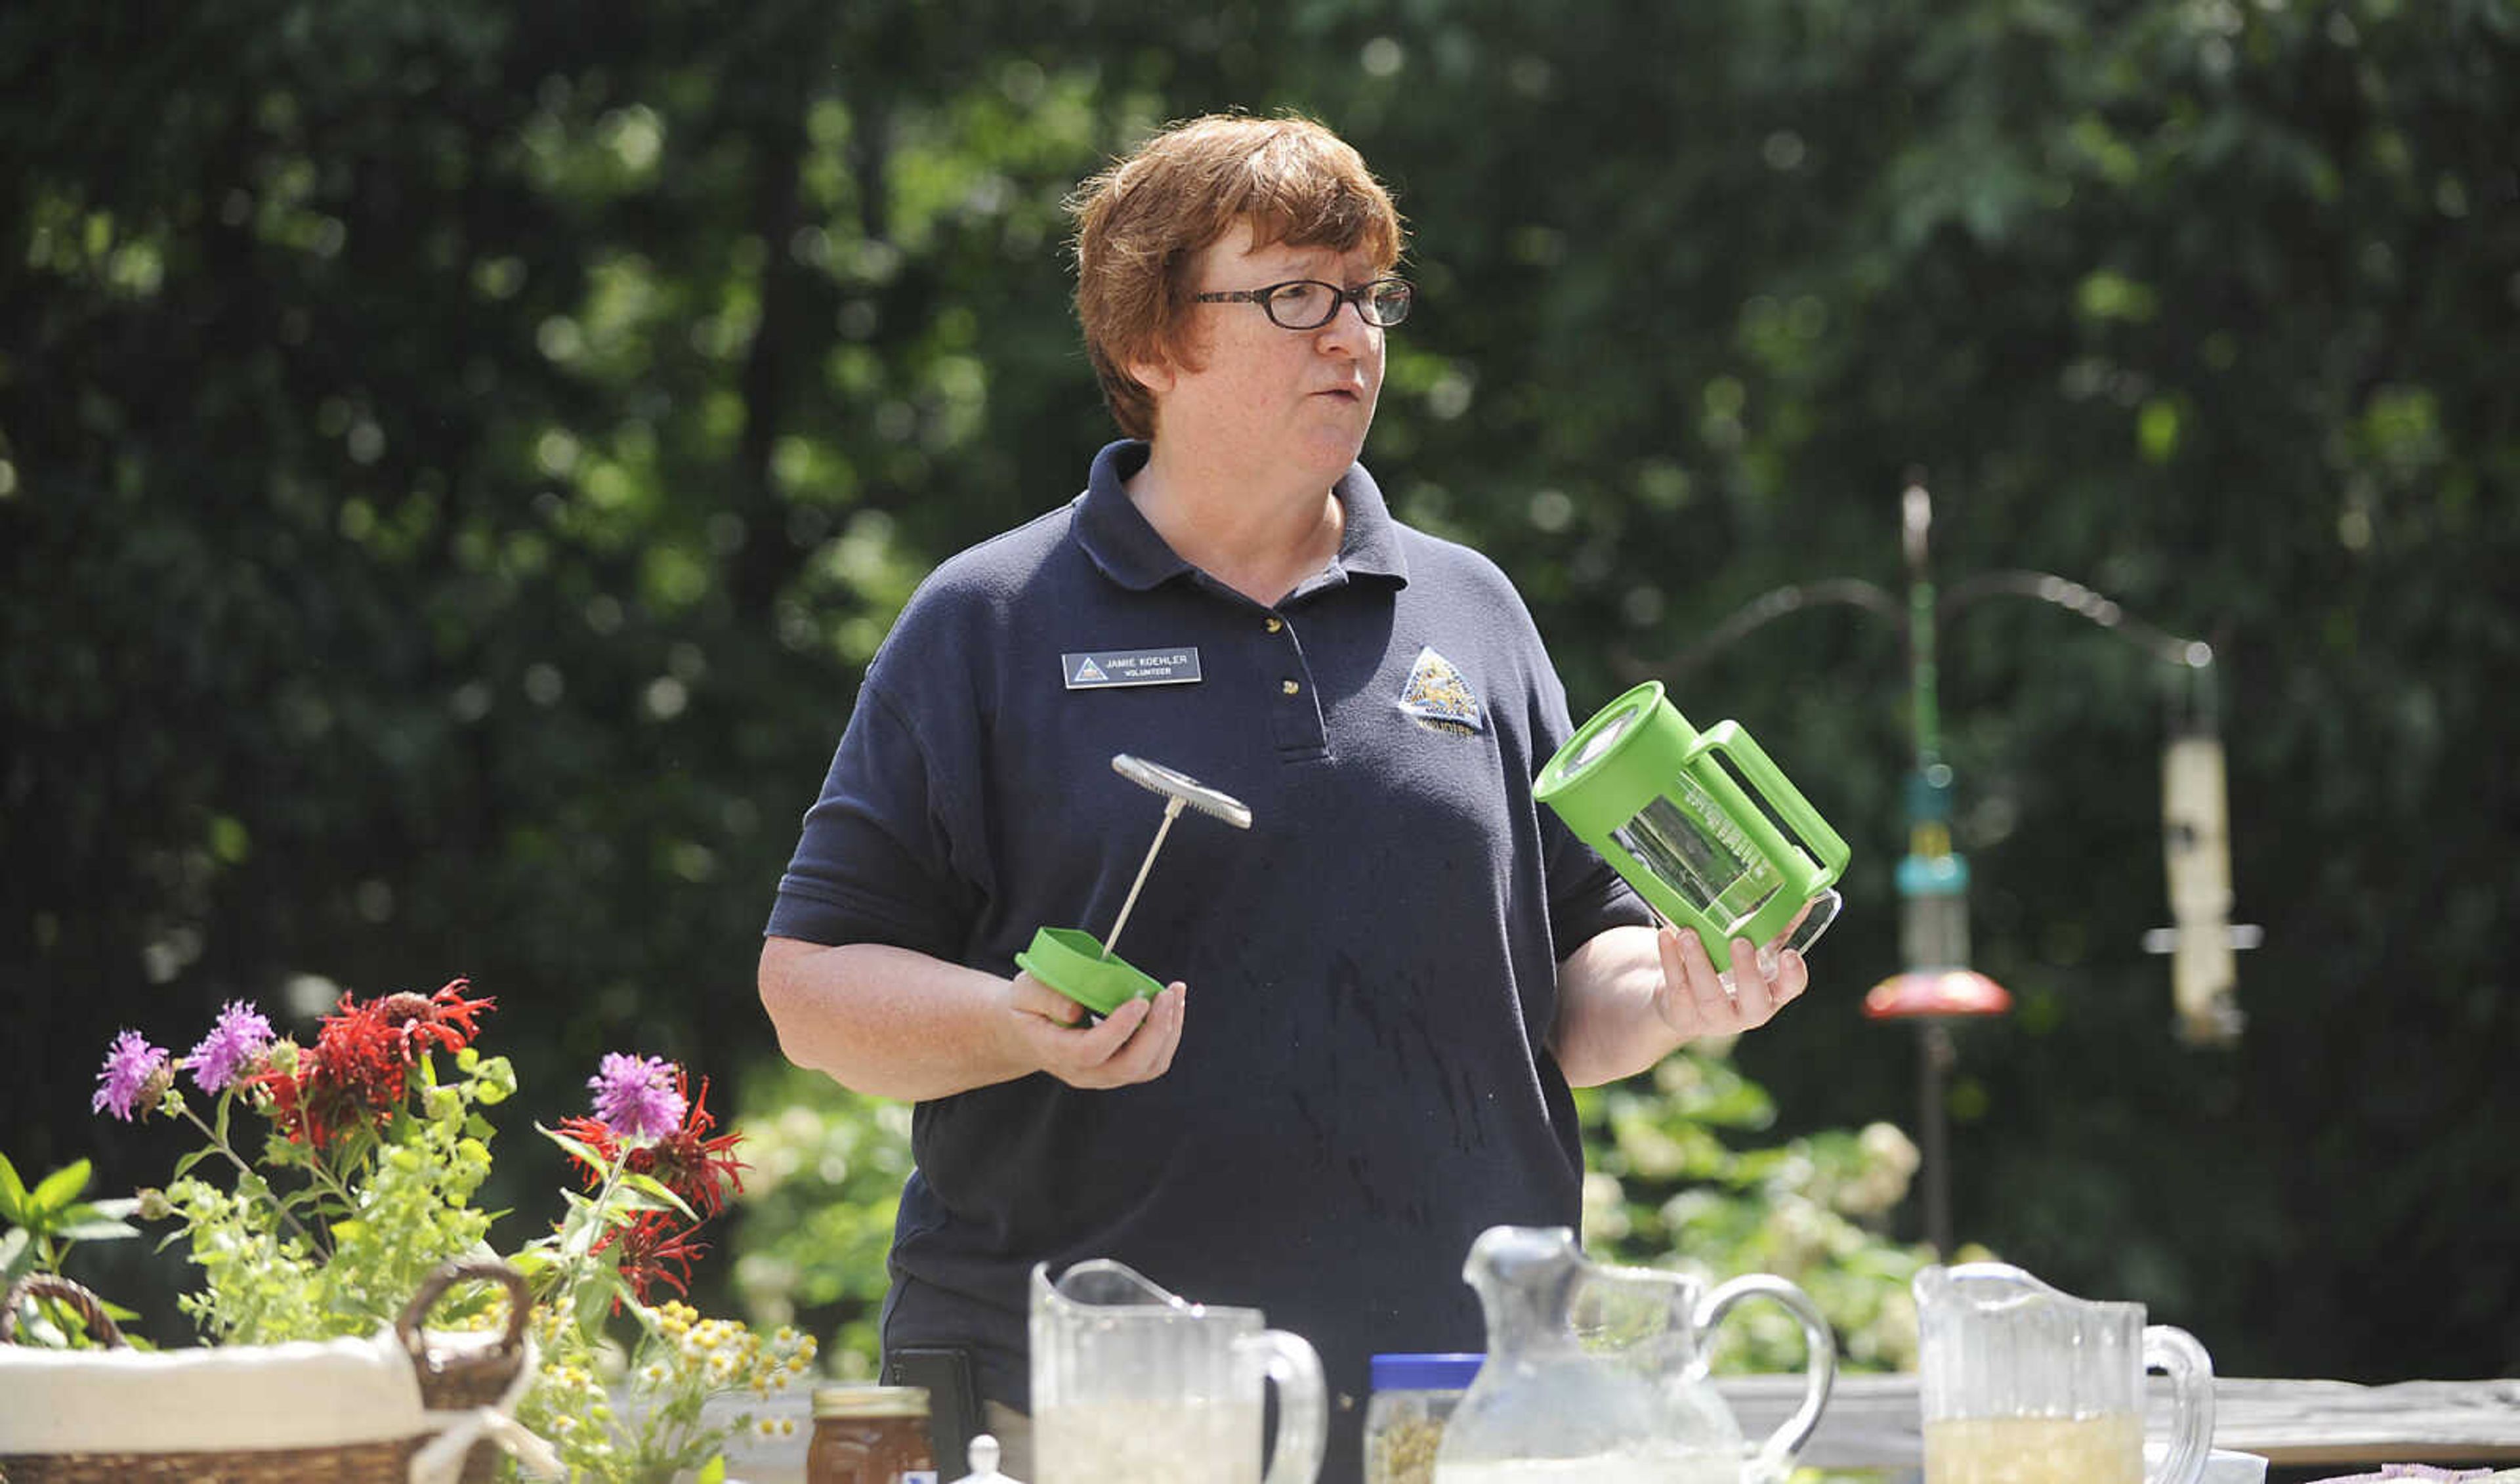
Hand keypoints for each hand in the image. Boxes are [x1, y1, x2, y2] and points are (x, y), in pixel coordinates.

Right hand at [1007, 972, 1185, 1088]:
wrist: (1028, 1034)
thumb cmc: (1027, 1007)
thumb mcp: (1025, 993)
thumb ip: (1047, 997)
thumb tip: (1077, 1009)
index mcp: (1057, 1052)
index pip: (1091, 1050)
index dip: (1119, 1028)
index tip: (1140, 1000)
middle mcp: (1085, 1073)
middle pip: (1129, 1065)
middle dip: (1156, 1030)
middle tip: (1166, 993)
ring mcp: (1105, 1076)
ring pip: (1148, 1067)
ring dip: (1169, 1031)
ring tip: (1175, 993)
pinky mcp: (1122, 1069)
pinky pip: (1154, 1061)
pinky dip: (1169, 1034)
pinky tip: (1171, 1005)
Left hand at [1648, 923, 1807, 1040]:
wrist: (1682, 1000)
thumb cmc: (1728, 970)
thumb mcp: (1753, 953)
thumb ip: (1775, 928)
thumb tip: (1804, 896)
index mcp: (1770, 994)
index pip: (1790, 989)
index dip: (1792, 976)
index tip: (1790, 954)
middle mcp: (1746, 1011)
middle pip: (1753, 999)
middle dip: (1746, 970)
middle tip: (1739, 941)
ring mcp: (1714, 1018)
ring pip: (1709, 995)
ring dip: (1699, 962)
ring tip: (1688, 933)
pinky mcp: (1684, 1015)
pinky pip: (1677, 988)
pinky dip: (1670, 960)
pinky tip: (1666, 935)